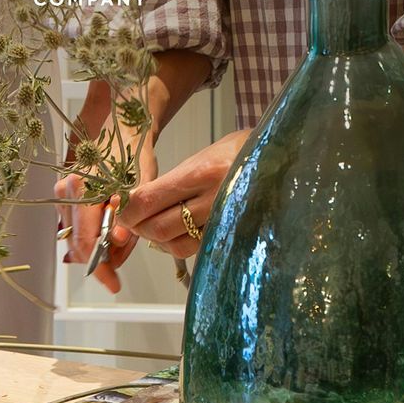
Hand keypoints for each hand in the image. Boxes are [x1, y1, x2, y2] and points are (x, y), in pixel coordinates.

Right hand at [54, 127, 156, 293]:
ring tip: (120, 246)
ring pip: (75, 239)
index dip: (100, 267)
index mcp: (83, 189)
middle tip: (119, 270)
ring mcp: (62, 194)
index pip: (86, 242)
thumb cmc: (134, 158)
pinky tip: (110, 235)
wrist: (122, 133)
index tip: (113, 283)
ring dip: (97, 250)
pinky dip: (92, 237)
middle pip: (77, 245)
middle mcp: (66, 191)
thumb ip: (128, 218)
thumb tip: (116, 241)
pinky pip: (75, 228)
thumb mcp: (140, 190)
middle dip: (100, 261)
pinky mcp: (64, 197)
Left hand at [118, 129, 250, 258]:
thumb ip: (172, 181)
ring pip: (176, 246)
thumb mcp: (202, 157)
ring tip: (156, 227)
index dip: (128, 211)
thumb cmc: (237, 152)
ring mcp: (226, 222)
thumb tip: (137, 203)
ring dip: (158, 240)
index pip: (148, 200)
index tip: (122, 210)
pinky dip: (180, 245)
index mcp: (201, 172)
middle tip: (134, 222)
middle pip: (159, 228)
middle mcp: (214, 199)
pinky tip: (178, 232)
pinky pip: (197, 250)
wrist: (281, 157)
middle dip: (139, 228)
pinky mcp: (234, 236)